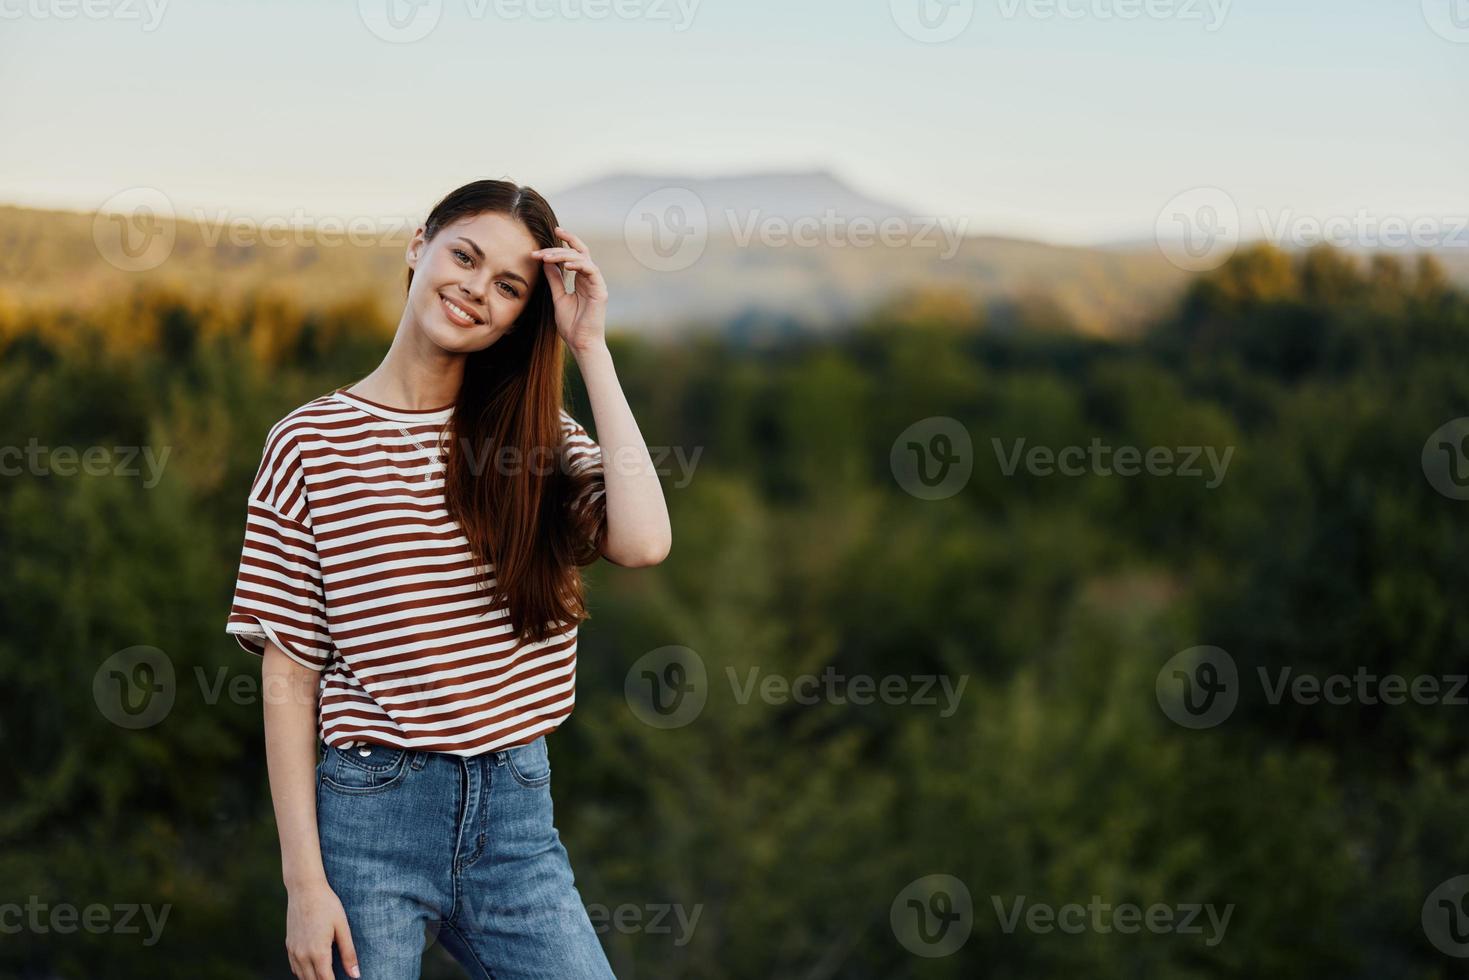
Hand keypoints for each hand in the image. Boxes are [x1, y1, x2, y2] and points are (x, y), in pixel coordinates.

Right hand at [286, 879, 358, 979]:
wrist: (305, 889)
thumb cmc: (327, 905)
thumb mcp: (342, 927)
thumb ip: (349, 953)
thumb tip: (355, 975)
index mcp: (318, 952)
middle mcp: (303, 955)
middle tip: (336, 977)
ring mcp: (293, 951)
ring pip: (302, 977)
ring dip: (314, 979)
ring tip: (326, 975)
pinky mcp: (289, 945)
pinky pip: (295, 968)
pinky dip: (303, 973)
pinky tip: (313, 969)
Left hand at [531, 226, 607, 353]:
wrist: (581, 343)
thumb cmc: (572, 325)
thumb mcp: (558, 297)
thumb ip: (555, 280)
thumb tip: (546, 263)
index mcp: (583, 280)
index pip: (575, 254)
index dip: (565, 241)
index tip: (552, 233)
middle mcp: (591, 279)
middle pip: (579, 252)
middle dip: (560, 246)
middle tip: (540, 250)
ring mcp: (597, 284)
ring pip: (583, 258)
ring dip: (564, 255)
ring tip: (547, 257)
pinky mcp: (601, 290)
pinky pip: (591, 270)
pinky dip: (578, 264)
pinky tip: (564, 264)